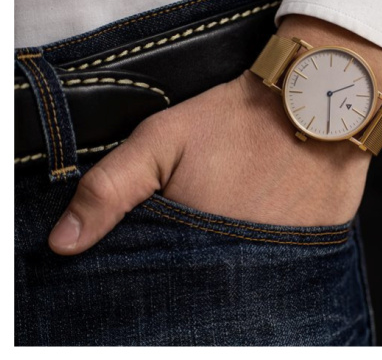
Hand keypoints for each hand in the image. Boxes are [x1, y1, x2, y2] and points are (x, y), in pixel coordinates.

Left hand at [49, 15, 381, 255]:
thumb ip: (110, 189)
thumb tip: (64, 245)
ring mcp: (283, 262)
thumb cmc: (235, 118)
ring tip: (233, 215)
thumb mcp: (160, 140)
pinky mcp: (315, 251)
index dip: (152, 260)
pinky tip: (261, 221)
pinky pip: (279, 268)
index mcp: (200, 241)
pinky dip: (263, 251)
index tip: (159, 236)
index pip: (160, 280)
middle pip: (202, 283)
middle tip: (205, 213)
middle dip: (192, 259)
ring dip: (230, 257)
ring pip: (241, 279)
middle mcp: (243, 264)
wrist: (311, 100)